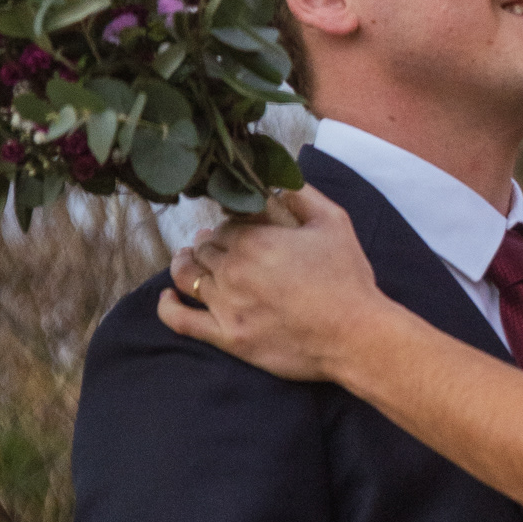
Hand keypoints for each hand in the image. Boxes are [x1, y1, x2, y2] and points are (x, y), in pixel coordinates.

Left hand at [157, 187, 383, 380]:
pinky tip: (167, 298)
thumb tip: (278, 184)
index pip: (224, 226)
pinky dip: (168, 307)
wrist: (356, 335)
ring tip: (188, 261)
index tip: (238, 230)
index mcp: (253, 240)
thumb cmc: (348, 279)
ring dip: (185, 265)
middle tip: (215, 245)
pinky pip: (182, 321)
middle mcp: (232, 271)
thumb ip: (303, 195)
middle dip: (208, 244)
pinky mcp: (228, 337)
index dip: (229, 226)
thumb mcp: (334, 222)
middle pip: (204, 250)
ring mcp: (226, 306)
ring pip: (188, 277)